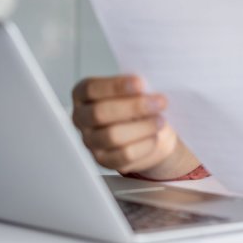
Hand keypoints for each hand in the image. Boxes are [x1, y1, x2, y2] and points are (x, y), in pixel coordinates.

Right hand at [71, 75, 198, 177]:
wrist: (150, 130)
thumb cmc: (139, 105)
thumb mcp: (136, 89)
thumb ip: (136, 85)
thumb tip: (150, 81)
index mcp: (83, 95)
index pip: (91, 89)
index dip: (116, 86)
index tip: (141, 83)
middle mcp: (81, 118)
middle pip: (100, 113)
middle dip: (134, 107)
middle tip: (159, 102)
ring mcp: (90, 141)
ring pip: (112, 136)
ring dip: (142, 127)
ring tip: (160, 120)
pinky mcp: (104, 160)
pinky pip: (123, 155)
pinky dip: (143, 145)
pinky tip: (155, 137)